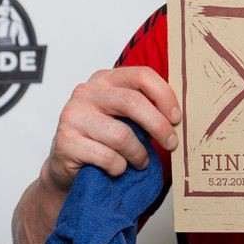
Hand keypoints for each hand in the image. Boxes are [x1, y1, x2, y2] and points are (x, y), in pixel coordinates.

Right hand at [43, 66, 180, 194]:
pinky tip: (117, 168)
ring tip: (140, 162)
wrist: (67, 166)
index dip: (164, 96)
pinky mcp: (65, 141)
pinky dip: (119, 167)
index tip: (177, 118)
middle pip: (133, 102)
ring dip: (139, 154)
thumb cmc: (104, 139)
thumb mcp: (126, 118)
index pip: (142, 75)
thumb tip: (178, 118)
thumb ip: (146, 109)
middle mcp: (86, 92)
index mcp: (105, 79)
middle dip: (159, 126)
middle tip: (171, 143)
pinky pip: (107, 157)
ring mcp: (73, 115)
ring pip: (121, 135)